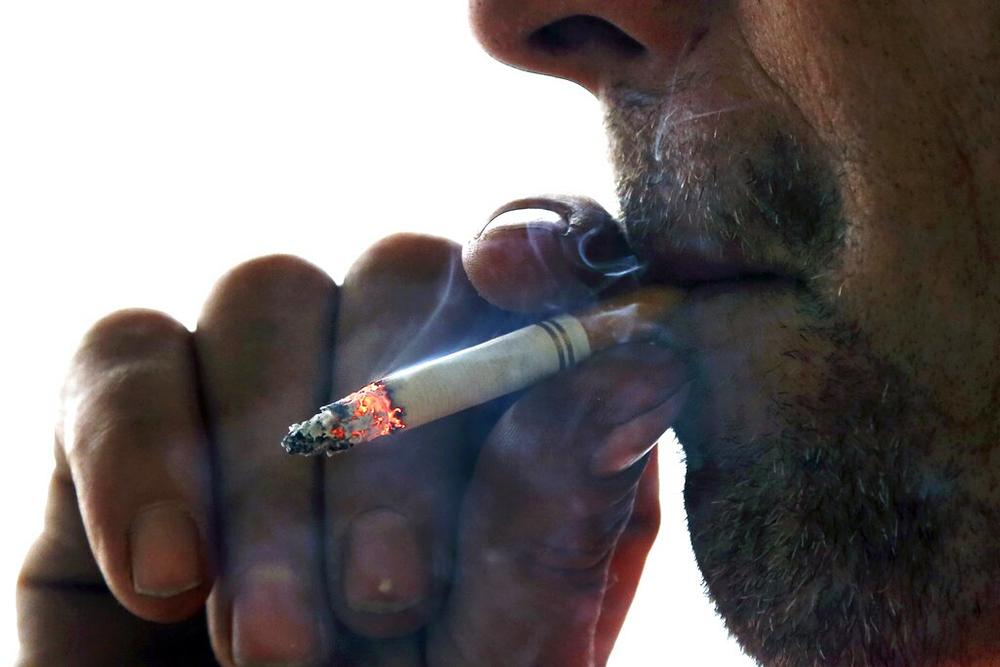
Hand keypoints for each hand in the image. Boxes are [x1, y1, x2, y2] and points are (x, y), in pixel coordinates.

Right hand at [18, 199, 683, 665]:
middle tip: (387, 605)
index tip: (512, 272)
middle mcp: (401, 372)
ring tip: (279, 652)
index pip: (549, 264)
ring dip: (273, 475)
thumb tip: (642, 359)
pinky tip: (165, 583)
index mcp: (524, 412)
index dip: (543, 238)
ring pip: (266, 293)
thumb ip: (562, 513)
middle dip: (391, 439)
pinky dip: (140, 451)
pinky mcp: (136, 416)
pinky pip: (125, 353)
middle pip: (400, 271)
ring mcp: (268, 383)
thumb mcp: (506, 653)